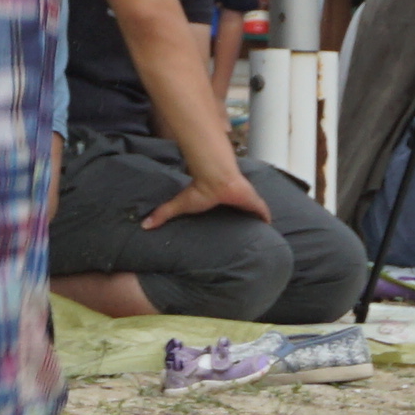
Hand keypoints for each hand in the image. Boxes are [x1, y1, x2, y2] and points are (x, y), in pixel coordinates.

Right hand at [141, 159, 261, 229]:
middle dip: (246, 220)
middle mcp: (236, 200)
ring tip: (261, 236)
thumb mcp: (180, 205)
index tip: (231, 226)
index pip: (228, 208)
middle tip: (249, 235)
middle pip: (244, 211)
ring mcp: (247, 200)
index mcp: (222, 200)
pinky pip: (263, 213)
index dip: (231, 215)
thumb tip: (144, 225)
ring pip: (255, 212)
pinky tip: (270, 229)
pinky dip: (266, 220)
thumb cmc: (199, 189)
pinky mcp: (254, 202)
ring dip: (258, 220)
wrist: (215, 178)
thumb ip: (164, 213)